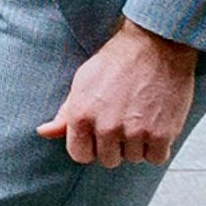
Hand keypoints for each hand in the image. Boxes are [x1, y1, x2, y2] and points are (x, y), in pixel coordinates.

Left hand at [40, 22, 198, 166]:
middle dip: (115, 145)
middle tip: (124, 121)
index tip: (99, 135)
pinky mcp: (162, 134)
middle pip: (108, 159)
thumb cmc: (116, 62)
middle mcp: (106, 127)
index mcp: (81, 116)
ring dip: (138, 145)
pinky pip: (156, 158)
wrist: (155, 46)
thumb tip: (43, 132)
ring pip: (133, 158)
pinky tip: (157, 126)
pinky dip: (159, 147)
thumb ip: (65, 114)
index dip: (90, 146)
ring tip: (142, 117)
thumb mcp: (82, 83)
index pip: (80, 155)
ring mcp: (135, 132)